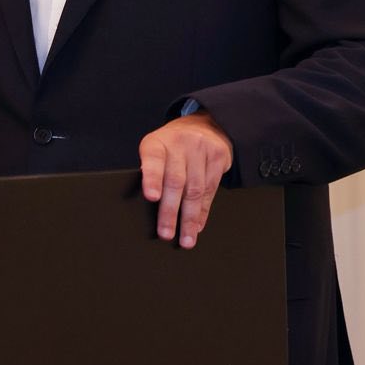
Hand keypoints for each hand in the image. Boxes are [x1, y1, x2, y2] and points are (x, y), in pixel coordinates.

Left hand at [138, 112, 233, 248]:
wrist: (203, 126)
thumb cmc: (172, 146)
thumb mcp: (156, 149)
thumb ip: (152, 171)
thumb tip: (146, 207)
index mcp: (157, 142)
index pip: (153, 159)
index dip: (152, 178)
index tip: (151, 197)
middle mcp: (179, 143)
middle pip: (175, 181)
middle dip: (170, 211)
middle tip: (166, 233)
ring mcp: (201, 149)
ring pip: (195, 189)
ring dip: (189, 218)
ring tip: (185, 239)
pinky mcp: (218, 157)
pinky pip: (211, 190)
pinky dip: (203, 212)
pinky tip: (198, 225)